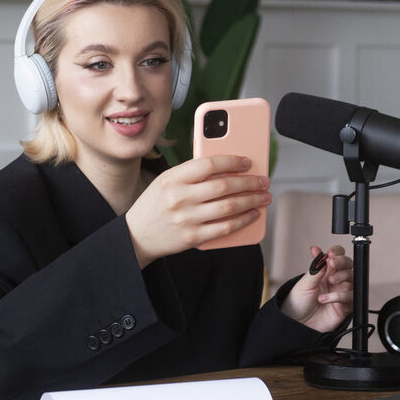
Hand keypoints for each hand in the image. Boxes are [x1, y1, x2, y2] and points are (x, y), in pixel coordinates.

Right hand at [125, 155, 270, 266]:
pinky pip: (226, 227)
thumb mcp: (165, 182)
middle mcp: (179, 198)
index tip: (247, 162)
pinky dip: (244, 220)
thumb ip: (191, 174)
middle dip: (250, 182)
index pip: (208, 164)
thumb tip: (228, 169)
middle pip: (224, 186)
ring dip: (252, 200)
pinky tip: (253, 214)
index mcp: (172, 179)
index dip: (232, 161)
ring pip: (229, 206)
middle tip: (264, 181)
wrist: (136, 236)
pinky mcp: (193, 237)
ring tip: (263, 197)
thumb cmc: (155, 205)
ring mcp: (187, 219)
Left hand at [280, 245, 353, 332]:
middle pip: (348, 265)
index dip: (337, 252)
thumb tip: (319, 251)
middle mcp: (335, 281)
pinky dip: (339, 296)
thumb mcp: (304, 283)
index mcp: (324, 272)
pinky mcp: (345, 306)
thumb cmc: (297, 303)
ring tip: (329, 282)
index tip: (331, 253)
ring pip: (352, 279)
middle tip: (332, 264)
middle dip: (342, 262)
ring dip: (341, 277)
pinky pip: (350, 297)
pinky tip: (325, 299)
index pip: (337, 257)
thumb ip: (315, 269)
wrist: (296, 323)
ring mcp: (341, 292)